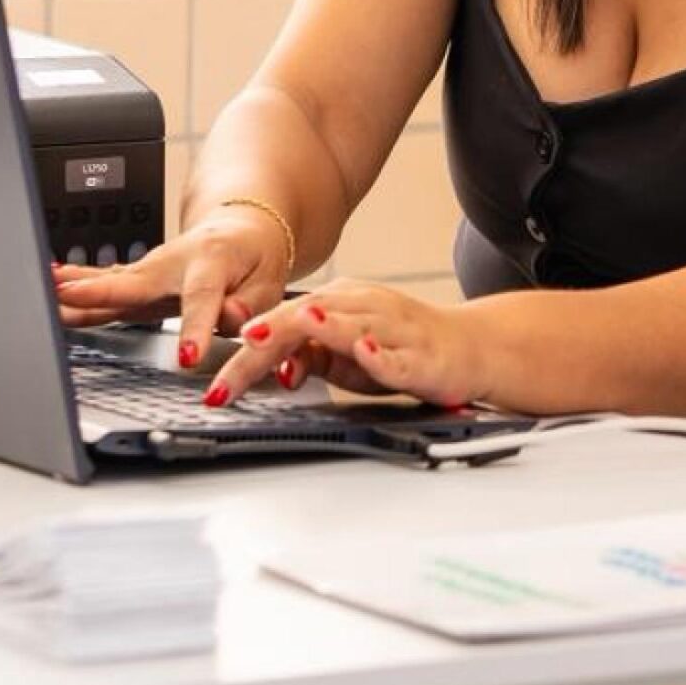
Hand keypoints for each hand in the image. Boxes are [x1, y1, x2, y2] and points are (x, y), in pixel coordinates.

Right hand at [50, 206, 293, 368]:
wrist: (243, 230)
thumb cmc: (255, 258)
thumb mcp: (269, 282)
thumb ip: (250, 304)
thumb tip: (229, 321)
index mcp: (212, 260)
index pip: (202, 298)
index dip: (194, 329)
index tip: (186, 356)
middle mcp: (174, 262)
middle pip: (135, 281)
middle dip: (99, 292)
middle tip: (65, 298)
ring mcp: (152, 270)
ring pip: (111, 282)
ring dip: (77, 290)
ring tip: (45, 295)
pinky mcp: (139, 280)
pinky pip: (106, 284)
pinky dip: (77, 286)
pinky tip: (50, 287)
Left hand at [214, 279, 494, 409]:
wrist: (471, 346)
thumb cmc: (406, 347)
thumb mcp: (348, 355)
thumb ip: (311, 356)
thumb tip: (272, 366)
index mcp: (341, 303)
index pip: (283, 322)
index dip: (247, 351)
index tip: (215, 381)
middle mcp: (364, 307)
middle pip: (305, 321)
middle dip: (264, 346)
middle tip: (229, 371)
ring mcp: (393, 328)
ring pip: (350, 326)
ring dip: (320, 329)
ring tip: (287, 330)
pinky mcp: (421, 354)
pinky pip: (396, 355)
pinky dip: (378, 354)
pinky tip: (362, 351)